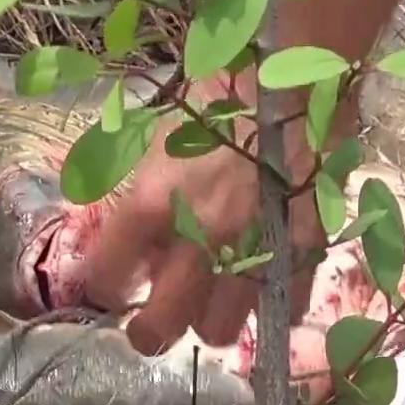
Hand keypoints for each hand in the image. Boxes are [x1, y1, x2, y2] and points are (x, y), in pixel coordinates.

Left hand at [81, 75, 325, 355]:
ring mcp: (252, 249)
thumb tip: (123, 241)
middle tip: (149, 323)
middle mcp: (198, 238)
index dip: (101, 287)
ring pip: (219, 330)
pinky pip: (282, 306)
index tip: (108, 284)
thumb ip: (136, 196)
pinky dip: (268, 302)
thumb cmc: (214, 97)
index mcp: (151, 204)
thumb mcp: (155, 139)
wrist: (292, 72)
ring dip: (208, 320)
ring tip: (209, 300)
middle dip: (148, 331)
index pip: (104, 280)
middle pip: (159, 328)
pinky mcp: (302, 248)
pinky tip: (259, 283)